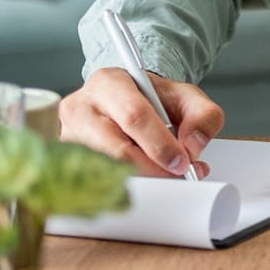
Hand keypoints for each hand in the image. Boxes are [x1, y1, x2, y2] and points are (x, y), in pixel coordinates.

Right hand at [60, 67, 223, 178]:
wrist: (129, 103)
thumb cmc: (152, 100)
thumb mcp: (185, 97)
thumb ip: (203, 115)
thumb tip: (193, 146)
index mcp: (109, 82)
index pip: (133, 116)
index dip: (159, 144)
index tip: (181, 162)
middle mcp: (82, 106)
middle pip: (115, 149)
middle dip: (151, 169)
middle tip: (174, 175)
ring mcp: (68, 136)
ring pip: (103, 171)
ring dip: (138, 180)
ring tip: (160, 176)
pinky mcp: (67, 159)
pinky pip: (94, 183)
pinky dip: (122, 187)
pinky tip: (140, 180)